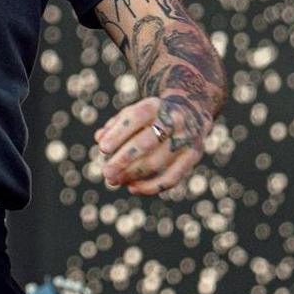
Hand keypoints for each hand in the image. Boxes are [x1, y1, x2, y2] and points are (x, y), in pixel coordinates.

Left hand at [94, 95, 208, 195]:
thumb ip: (115, 124)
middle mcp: (173, 120)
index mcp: (155, 105)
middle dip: (124, 160)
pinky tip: (133, 188)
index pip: (135, 117)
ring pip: (157, 163)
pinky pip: (172, 178)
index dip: (118, 133)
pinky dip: (150, 187)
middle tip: (106, 173)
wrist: (191, 112)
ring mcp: (185, 139)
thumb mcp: (134, 112)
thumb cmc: (152, 116)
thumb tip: (99, 138)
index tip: (102, 148)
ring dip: (133, 175)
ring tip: (114, 181)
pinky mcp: (193, 156)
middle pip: (146, 143)